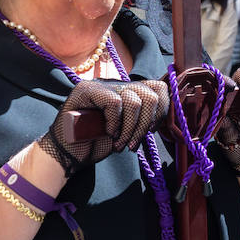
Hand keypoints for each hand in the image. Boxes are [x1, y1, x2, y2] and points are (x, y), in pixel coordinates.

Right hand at [41, 79, 170, 176]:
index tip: (152, 130)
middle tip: (133, 142)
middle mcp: (117, 85)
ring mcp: (101, 85)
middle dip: (146, 124)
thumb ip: (144, 117)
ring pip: (135, 100)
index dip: (162, 109)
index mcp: (129, 91)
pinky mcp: (87, 90)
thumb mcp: (129, 129)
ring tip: (120, 142)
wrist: (70, 154)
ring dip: (131, 128)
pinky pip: (115, 102)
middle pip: (152, 94)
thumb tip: (169, 112)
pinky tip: (108, 133)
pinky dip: (115, 122)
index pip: (158, 88)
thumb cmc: (98, 143)